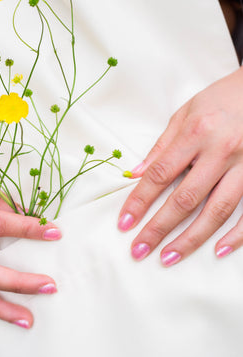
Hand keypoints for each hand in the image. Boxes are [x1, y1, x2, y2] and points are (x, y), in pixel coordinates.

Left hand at [117, 66, 242, 265]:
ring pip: (216, 211)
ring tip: (168, 257)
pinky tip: (218, 250)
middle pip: (185, 199)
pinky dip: (236, 235)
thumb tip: (136, 174)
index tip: (124, 222)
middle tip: (139, 249)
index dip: (139, 200)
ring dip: (190, 239)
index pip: (160, 174)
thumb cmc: (221, 99)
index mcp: (196, 133)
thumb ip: (161, 145)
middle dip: (158, 227)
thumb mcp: (186, 112)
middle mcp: (220, 152)